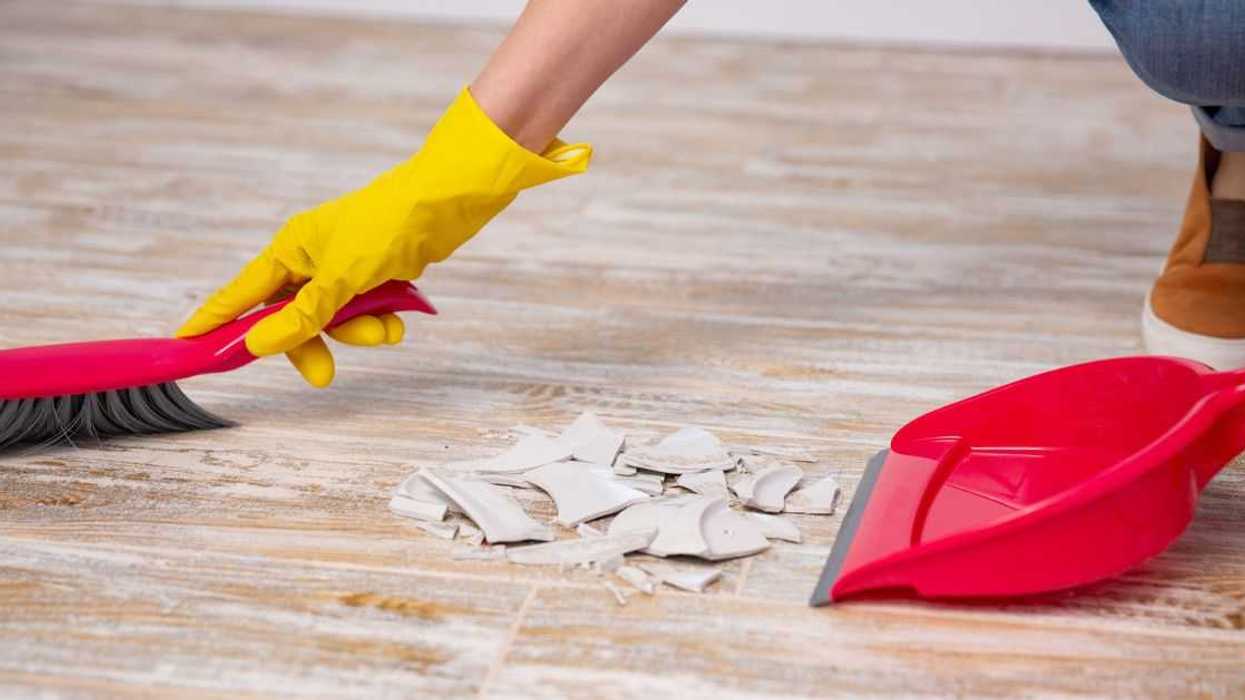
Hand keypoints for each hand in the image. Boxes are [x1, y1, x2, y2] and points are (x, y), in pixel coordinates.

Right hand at [176, 87, 589, 386]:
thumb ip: (303, 315)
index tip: (186, 344)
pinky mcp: (375, 273)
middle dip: (310, 344)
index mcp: (290, 249)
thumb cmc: (386, 226)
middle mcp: (311, 258)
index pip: (241, 294)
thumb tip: (259, 343)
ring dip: (359, 332)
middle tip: (322, 376)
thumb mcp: (340, 278)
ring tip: (385, 333)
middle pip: (291, 316)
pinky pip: (365, 310)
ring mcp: (344, 266)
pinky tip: (399, 320)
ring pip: (335, 318)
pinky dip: (380, 319)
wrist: (442, 203)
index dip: (216, 321)